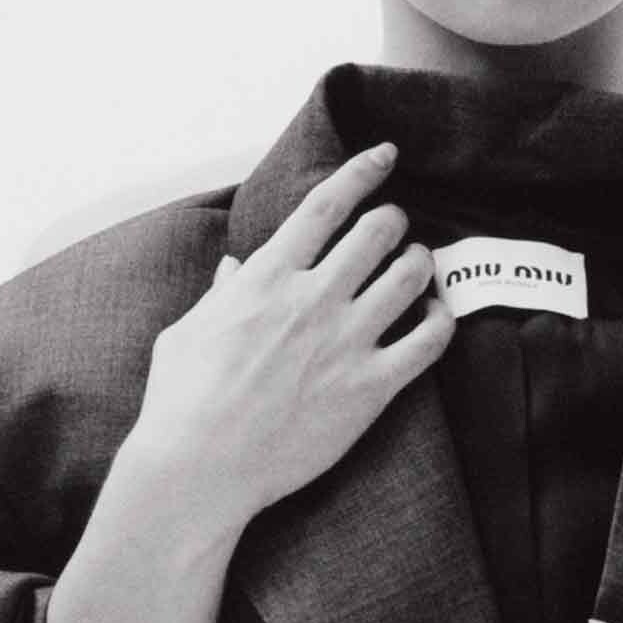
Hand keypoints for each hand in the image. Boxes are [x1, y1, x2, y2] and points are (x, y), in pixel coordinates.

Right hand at [130, 141, 453, 525]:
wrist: (200, 467)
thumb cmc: (181, 402)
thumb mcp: (187, 333)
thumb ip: (220, 295)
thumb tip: (232, 269)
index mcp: (268, 276)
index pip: (327, 203)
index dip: (362, 170)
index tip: (385, 155)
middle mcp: (313, 298)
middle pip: (377, 231)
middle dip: (393, 220)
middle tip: (395, 226)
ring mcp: (346, 341)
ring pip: (410, 276)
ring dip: (420, 261)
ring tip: (418, 264)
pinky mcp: (371, 387)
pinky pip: (429, 341)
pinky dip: (441, 320)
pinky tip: (437, 316)